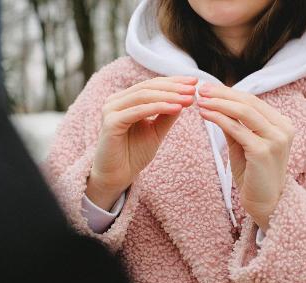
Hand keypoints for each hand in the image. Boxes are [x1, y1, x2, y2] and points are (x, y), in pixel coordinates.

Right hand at [86, 76, 197, 209]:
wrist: (118, 176)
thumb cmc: (134, 154)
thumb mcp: (156, 131)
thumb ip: (167, 114)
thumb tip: (185, 97)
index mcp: (125, 100)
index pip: (152, 85)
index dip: (174, 81)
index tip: (195, 82)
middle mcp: (115, 101)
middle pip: (148, 87)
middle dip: (174, 87)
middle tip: (194, 88)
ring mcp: (111, 110)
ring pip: (144, 96)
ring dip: (169, 96)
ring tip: (189, 98)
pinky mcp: (111, 123)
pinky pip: (138, 111)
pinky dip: (158, 108)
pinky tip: (176, 108)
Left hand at [197, 83, 294, 231]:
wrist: (265, 202)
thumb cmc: (252, 174)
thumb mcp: (243, 144)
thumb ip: (234, 124)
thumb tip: (215, 103)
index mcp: (281, 124)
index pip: (252, 100)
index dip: (229, 92)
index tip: (208, 88)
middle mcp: (283, 128)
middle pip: (248, 102)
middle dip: (222, 94)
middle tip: (201, 89)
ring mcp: (275, 139)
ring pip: (243, 112)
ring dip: (219, 103)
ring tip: (200, 100)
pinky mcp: (263, 151)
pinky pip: (237, 129)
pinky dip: (218, 118)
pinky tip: (204, 114)